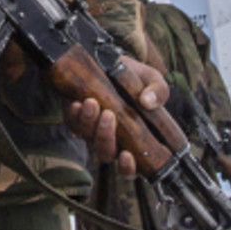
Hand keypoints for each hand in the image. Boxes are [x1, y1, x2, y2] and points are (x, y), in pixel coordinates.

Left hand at [65, 57, 169, 176]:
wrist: (114, 61)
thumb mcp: (152, 80)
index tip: (127, 155)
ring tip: (92, 102)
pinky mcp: (76, 118)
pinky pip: (72, 122)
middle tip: (109, 114)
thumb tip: (148, 102)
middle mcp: (112, 140)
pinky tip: (77, 102)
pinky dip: (74, 114)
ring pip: (87, 138)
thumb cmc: (136, 78)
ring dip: (89, 122)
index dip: (128, 168)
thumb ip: (158, 92)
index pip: (130, 168)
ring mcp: (92, 130)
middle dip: (105, 136)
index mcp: (134, 140)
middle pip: (105, 153)